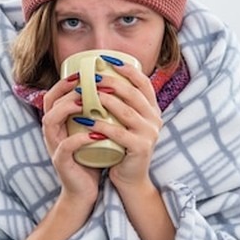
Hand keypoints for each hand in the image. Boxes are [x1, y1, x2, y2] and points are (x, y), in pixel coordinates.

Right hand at [41, 75, 100, 214]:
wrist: (85, 191)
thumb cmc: (91, 157)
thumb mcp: (92, 131)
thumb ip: (96, 113)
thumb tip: (117, 89)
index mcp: (59, 122)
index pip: (54, 95)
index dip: (65, 82)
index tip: (83, 72)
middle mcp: (52, 132)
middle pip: (49, 103)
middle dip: (66, 90)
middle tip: (85, 82)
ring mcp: (54, 147)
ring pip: (50, 121)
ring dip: (67, 109)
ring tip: (85, 102)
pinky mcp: (61, 163)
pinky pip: (65, 147)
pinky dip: (79, 139)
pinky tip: (95, 134)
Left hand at [91, 63, 162, 191]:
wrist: (130, 179)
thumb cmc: (122, 147)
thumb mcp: (126, 123)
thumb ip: (121, 105)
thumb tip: (101, 80)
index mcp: (153, 110)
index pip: (144, 83)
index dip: (128, 69)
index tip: (109, 60)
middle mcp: (155, 119)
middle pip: (133, 94)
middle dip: (111, 82)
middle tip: (91, 77)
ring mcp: (149, 134)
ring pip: (125, 111)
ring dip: (103, 100)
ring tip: (85, 94)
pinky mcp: (140, 148)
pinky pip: (118, 132)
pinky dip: (100, 125)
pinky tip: (84, 120)